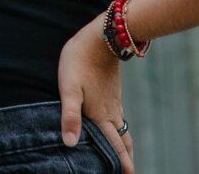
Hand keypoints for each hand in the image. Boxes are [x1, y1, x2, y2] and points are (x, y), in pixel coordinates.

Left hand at [59, 14, 134, 173]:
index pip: (113, 147)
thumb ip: (69, 116)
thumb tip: (69, 144)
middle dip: (126, 160)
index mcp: (100, 116)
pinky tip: (116, 131)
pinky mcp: (112, 94)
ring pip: (122, 131)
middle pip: (122, 142)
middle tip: (130, 173)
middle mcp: (110, 113)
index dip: (120, 163)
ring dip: (125, 147)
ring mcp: (114, 103)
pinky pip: (120, 120)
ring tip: (126, 159)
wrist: (100, 38)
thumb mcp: (68, 88)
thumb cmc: (79, 62)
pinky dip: (120, 133)